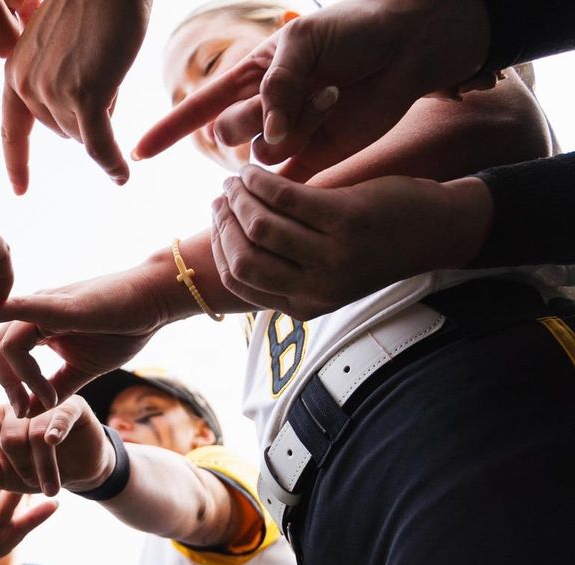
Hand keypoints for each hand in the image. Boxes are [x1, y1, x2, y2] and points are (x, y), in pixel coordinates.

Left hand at [0, 255, 174, 413]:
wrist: (153, 301)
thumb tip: (36, 413)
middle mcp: (31, 314)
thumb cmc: (123, 329)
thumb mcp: (83, 369)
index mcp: (37, 328)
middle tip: (17, 416)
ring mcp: (41, 306)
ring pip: (5, 344)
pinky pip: (15, 308)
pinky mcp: (56, 304)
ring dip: (16, 381)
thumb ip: (57, 387)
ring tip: (32, 406)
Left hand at [0, 382, 114, 496]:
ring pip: (34, 433)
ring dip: (41, 466)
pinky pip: (60, 417)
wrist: (80, 474)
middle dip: (19, 466)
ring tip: (49, 486)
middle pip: (9, 433)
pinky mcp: (73, 406)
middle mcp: (22, 407)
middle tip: (31, 483)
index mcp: (0, 419)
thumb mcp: (4, 476)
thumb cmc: (37, 471)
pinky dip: (55, 431)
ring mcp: (47, 404)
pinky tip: (53, 441)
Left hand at [1, 0, 150, 192]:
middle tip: (102, 67)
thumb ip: (59, 85)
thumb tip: (82, 132)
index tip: (19, 190)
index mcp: (15, 73)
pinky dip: (111, 162)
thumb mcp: (63, 50)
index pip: (13, 130)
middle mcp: (26, 86)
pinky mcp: (81, 95)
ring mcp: (51, 93)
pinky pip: (98, 145)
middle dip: (89, 113)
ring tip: (110, 64)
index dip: (17, 162)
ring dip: (105, 111)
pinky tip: (121, 176)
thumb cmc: (94, 8)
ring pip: (85, 133)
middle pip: (64, 132)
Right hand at [133, 0, 489, 180]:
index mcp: (251, 77)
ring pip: (262, 152)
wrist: (409, 46)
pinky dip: (289, 178)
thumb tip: (268, 133)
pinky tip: (308, 151)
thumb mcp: (304, 42)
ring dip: (296, 125)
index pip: (199, 109)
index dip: (168, 132)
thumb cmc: (353, 31)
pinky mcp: (316, 158)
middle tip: (310, 88)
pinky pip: (288, 179)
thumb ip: (277, 85)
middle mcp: (263, 110)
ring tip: (333, 97)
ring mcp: (288, 136)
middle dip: (260, 114)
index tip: (138, 154)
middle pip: (229, 132)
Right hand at [211, 166, 492, 317]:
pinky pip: (285, 198)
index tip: (216, 220)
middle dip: (224, 224)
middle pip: (243, 258)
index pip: (239, 282)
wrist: (436, 230)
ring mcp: (334, 256)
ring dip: (239, 197)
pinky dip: (261, 181)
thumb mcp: (325, 272)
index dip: (218, 248)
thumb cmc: (372, 247)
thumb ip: (283, 269)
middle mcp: (319, 288)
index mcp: (307, 306)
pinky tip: (255, 170)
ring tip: (236, 179)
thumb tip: (225, 244)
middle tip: (221, 196)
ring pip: (260, 226)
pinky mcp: (348, 220)